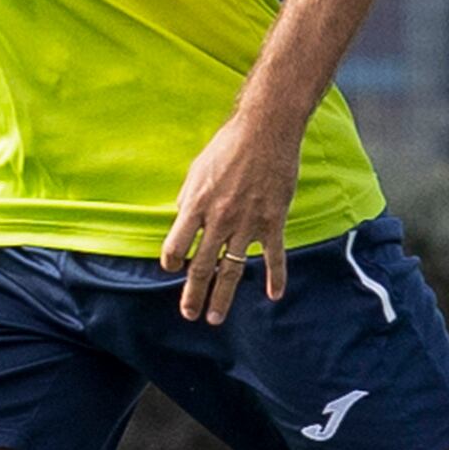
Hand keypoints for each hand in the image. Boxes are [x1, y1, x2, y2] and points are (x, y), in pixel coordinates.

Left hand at [158, 108, 301, 323]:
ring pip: (232, 268)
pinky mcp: (273, 221)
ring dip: (223, 295)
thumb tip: (180, 216)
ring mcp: (247, 222)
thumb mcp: (197, 170)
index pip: (176, 246)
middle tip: (188, 314)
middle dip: (193, 293)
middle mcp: (219, 219)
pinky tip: (275, 295)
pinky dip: (276, 277)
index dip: (171, 261)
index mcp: (195, 205)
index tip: (172, 269)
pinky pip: (274, 256)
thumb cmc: (228, 147)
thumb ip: (188, 197)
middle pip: (201, 265)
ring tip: (215, 317)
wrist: (265, 132)